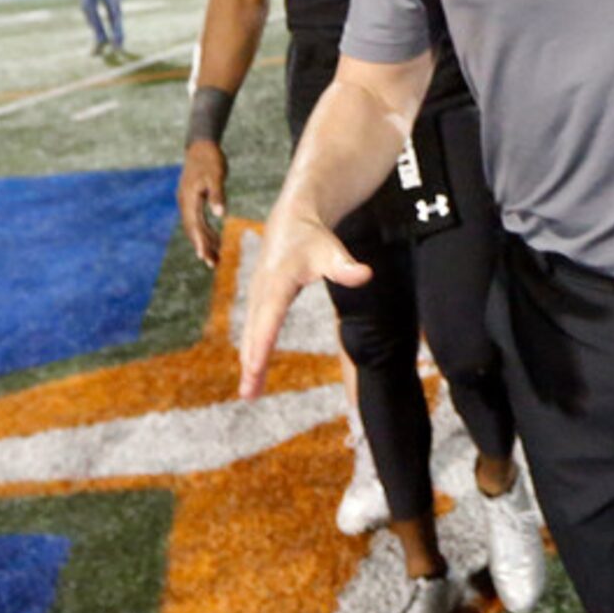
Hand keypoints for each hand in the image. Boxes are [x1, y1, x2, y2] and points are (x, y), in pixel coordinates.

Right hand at [179, 141, 228, 266]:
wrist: (201, 146)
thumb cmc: (210, 160)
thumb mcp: (217, 176)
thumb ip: (218, 195)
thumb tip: (221, 215)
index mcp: (189, 198)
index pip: (194, 225)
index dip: (199, 241)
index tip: (202, 257)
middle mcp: (185, 203)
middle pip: (193, 230)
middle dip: (202, 247)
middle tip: (212, 264)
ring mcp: (188, 202)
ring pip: (195, 227)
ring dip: (205, 242)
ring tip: (216, 260)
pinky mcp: (193, 201)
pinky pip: (199, 221)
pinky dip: (207, 232)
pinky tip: (216, 241)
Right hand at [238, 206, 372, 398]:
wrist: (291, 218)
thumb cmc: (313, 237)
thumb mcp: (331, 250)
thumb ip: (345, 266)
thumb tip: (365, 274)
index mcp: (277, 282)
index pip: (269, 318)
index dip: (261, 344)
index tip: (254, 368)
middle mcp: (262, 291)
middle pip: (255, 332)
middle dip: (251, 363)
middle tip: (248, 394)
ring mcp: (257, 295)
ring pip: (251, 333)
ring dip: (249, 362)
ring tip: (248, 393)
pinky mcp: (258, 299)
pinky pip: (254, 329)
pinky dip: (251, 351)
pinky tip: (252, 371)